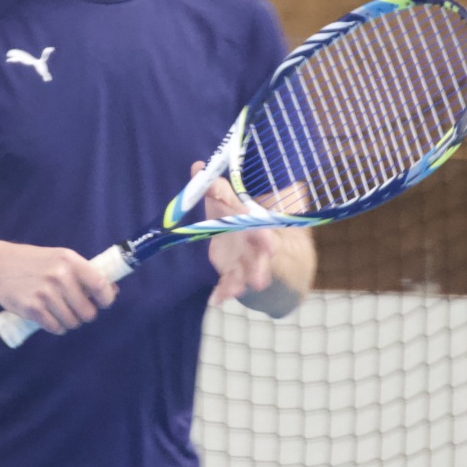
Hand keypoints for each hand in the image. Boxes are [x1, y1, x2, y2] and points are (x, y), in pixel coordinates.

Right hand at [0, 242, 118, 335]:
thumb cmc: (33, 262)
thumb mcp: (59, 258)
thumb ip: (82, 273)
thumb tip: (112, 290)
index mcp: (69, 260)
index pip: (100, 285)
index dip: (106, 299)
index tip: (102, 303)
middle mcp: (60, 277)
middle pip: (88, 312)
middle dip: (84, 314)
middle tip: (76, 309)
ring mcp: (45, 294)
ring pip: (72, 323)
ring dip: (69, 322)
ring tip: (60, 312)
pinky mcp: (32, 309)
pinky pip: (56, 328)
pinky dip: (56, 326)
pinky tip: (49, 317)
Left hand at [197, 161, 277, 305]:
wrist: (243, 240)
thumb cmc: (233, 215)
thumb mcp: (223, 200)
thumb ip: (213, 187)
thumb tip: (197, 166)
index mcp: (254, 223)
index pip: (261, 229)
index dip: (264, 236)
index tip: (269, 245)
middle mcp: (254, 244)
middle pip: (260, 256)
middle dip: (260, 266)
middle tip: (260, 279)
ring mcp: (245, 262)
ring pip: (246, 274)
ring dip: (241, 284)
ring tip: (235, 292)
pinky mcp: (233, 274)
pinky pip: (229, 286)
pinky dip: (222, 293)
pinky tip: (214, 300)